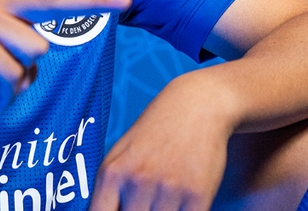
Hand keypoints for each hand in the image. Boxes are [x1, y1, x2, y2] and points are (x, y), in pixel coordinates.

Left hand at [90, 73, 234, 210]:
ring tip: (164, 197)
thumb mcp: (122, 155)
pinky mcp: (197, 196)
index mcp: (111, 172)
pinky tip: (181, 202)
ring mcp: (167, 189)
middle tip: (146, 201)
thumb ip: (111, 191)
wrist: (195, 105)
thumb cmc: (154, 134)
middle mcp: (136, 181)